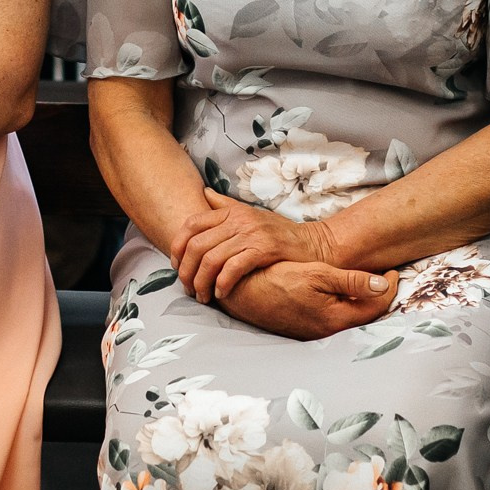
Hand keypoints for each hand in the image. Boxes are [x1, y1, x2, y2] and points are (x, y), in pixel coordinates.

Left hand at [171, 190, 330, 302]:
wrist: (313, 244)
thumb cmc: (279, 233)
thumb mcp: (251, 214)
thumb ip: (225, 205)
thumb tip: (204, 193)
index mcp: (231, 211)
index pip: (191, 224)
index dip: (177, 246)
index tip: (176, 265)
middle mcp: (238, 220)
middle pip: (197, 245)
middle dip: (187, 270)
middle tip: (187, 288)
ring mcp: (251, 233)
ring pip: (212, 259)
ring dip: (202, 282)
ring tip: (202, 296)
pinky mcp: (264, 249)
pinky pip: (234, 267)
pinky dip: (223, 283)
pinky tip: (221, 293)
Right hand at [214, 260, 394, 339]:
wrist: (243, 294)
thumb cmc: (277, 280)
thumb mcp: (316, 274)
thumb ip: (351, 280)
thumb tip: (383, 284)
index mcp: (336, 318)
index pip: (377, 305)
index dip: (390, 286)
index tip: (393, 270)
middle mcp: (329, 331)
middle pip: (367, 315)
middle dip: (380, 295)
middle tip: (386, 274)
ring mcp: (317, 333)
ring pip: (352, 317)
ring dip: (364, 299)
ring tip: (368, 280)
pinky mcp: (306, 329)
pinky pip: (337, 318)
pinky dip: (346, 304)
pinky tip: (342, 290)